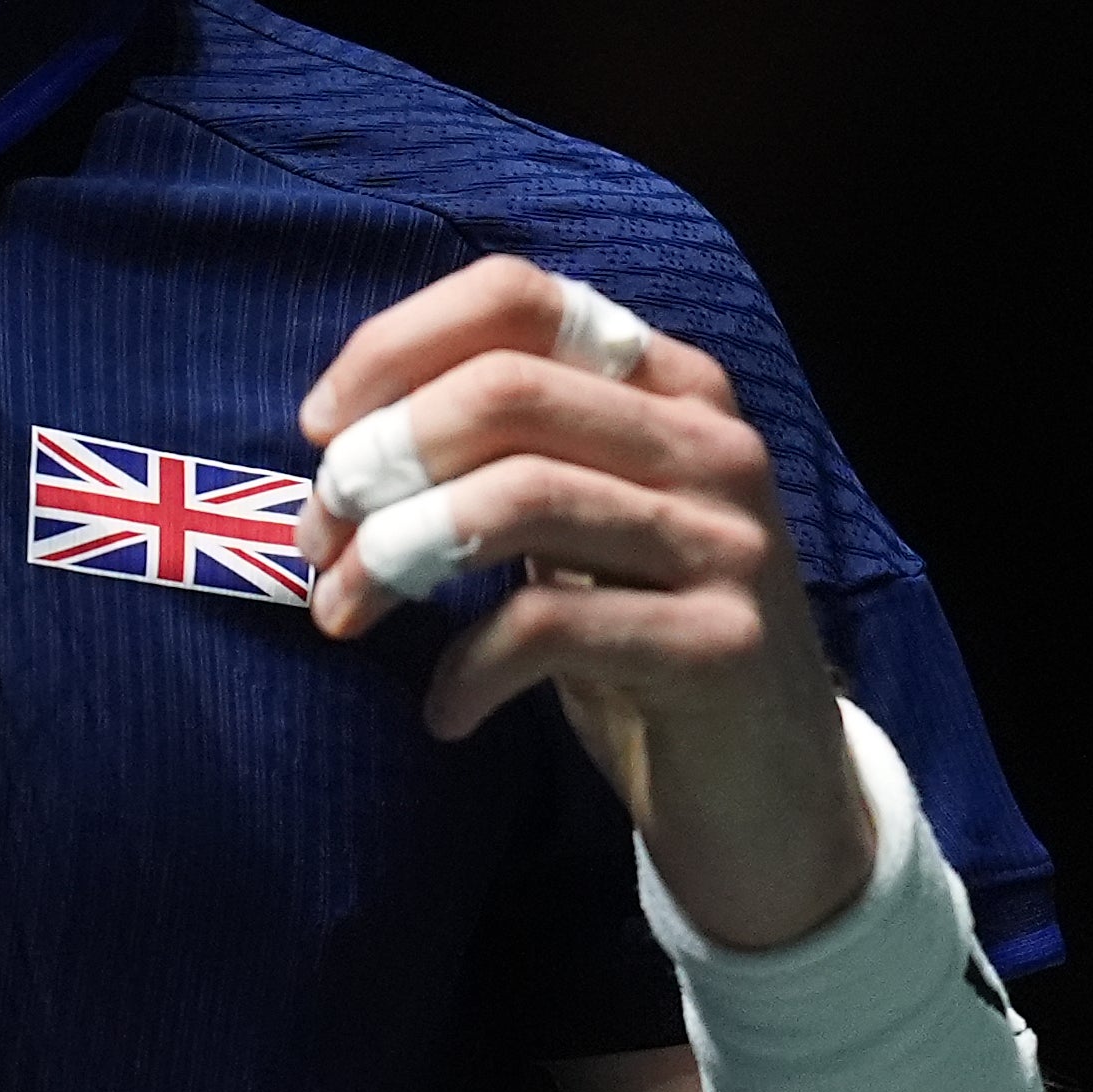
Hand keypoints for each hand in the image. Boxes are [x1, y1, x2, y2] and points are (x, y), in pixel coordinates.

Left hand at [299, 257, 875, 950]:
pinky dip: (467, 666)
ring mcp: (726, 542)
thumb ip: (507, 453)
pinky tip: (444, 710)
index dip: (399, 345)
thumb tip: (344, 435)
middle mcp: (711, 443)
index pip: (521, 299)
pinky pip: (550, 626)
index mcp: (673, 386)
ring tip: (344, 613)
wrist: (773, 792)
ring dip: (396, 554)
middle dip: (383, 457)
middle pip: (507, 389)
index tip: (321, 428)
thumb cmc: (643, 640)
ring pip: (519, 496)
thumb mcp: (585, 523)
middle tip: (319, 537)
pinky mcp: (720, 645)